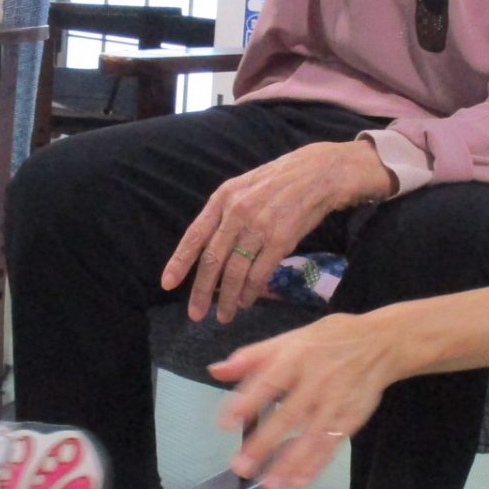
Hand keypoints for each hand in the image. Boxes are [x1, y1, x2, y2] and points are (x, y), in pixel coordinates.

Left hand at [163, 140, 393, 323]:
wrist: (320, 173)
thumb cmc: (281, 181)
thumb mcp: (245, 188)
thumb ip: (226, 215)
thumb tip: (210, 250)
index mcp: (223, 198)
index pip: (195, 235)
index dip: (180, 262)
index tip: (167, 284)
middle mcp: (237, 212)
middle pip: (213, 260)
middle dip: (202, 291)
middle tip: (196, 314)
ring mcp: (259, 226)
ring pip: (235, 271)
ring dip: (228, 298)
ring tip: (225, 315)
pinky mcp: (281, 239)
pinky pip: (260, 273)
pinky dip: (251, 291)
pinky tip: (247, 301)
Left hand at [211, 312, 401, 488]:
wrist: (380, 343)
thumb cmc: (327, 340)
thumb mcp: (288, 340)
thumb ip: (251, 357)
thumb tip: (215, 370)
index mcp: (295, 358)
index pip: (267, 382)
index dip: (246, 402)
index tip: (226, 423)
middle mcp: (315, 381)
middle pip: (288, 415)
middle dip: (265, 443)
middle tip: (241, 466)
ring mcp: (335, 402)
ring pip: (311, 436)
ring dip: (290, 462)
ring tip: (269, 485)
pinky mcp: (351, 418)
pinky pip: (332, 445)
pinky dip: (316, 464)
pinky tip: (299, 481)